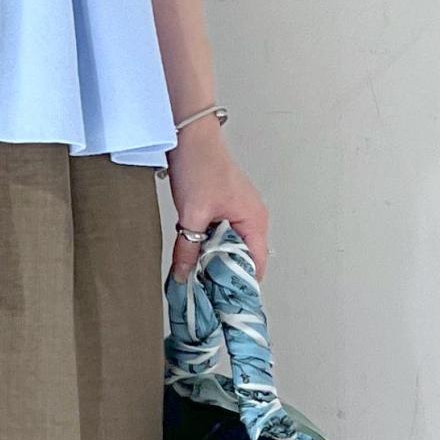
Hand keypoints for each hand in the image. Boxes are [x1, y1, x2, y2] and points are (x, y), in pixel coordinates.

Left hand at [166, 116, 267, 280]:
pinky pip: (219, 235)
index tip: (224, 302)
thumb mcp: (192, 214)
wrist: (189, 136)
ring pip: (228, 247)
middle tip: (204, 293)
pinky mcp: (223, 208)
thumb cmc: (200, 165)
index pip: (256, 266)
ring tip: (196, 276)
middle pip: (242, 259)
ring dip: (213, 260)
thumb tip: (183, 276)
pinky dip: (207, 246)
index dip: (241, 285)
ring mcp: (238, 212)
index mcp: (255, 221)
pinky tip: (192, 253)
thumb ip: (188, 249)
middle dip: (223, 276)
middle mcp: (252, 218)